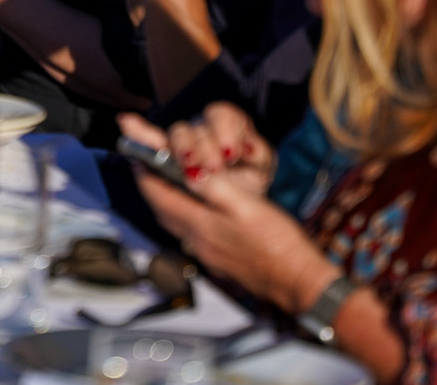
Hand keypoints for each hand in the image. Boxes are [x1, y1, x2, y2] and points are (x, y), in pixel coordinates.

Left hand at [120, 110, 336, 315]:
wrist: (298, 281)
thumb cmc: (277, 243)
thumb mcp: (246, 206)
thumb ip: (214, 187)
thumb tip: (187, 169)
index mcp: (199, 225)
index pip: (157, 196)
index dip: (145, 172)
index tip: (138, 154)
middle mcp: (197, 241)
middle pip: (162, 209)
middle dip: (153, 185)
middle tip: (150, 165)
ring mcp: (207, 253)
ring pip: (176, 220)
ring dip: (169, 199)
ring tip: (172, 180)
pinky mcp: (220, 259)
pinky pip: (192, 231)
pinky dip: (188, 213)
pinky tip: (201, 206)